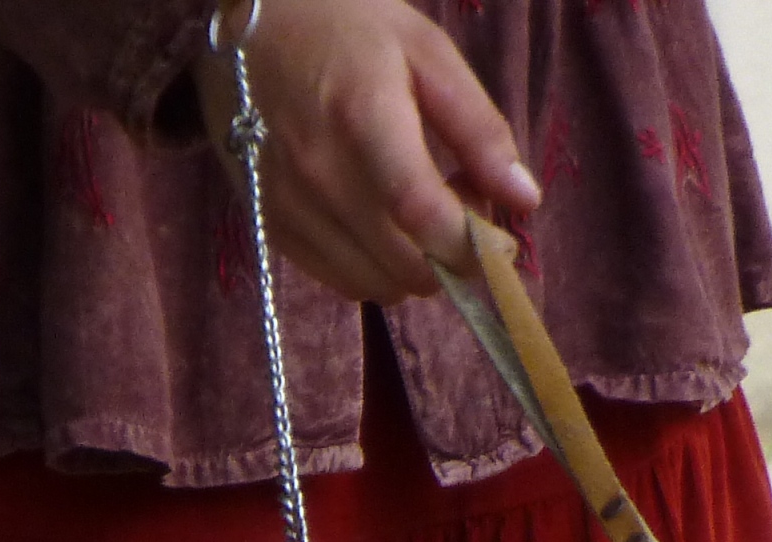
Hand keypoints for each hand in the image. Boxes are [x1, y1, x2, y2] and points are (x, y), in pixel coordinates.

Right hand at [200, 0, 540, 303]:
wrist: (247, 23)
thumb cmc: (345, 25)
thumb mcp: (426, 52)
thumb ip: (479, 128)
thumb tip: (524, 200)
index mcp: (363, 118)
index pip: (423, 214)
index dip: (474, 244)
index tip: (502, 241)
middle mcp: (318, 175)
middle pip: (406, 266)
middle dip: (451, 256)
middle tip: (460, 208)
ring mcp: (288, 208)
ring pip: (376, 285)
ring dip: (414, 266)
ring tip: (420, 214)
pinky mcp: (271, 228)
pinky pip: (340, 280)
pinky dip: (376, 267)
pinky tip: (382, 223)